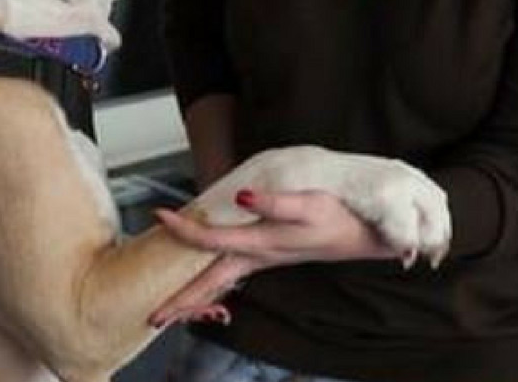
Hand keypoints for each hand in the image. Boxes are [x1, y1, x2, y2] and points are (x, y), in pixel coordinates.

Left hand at [148, 188, 396, 326]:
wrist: (363, 236)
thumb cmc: (337, 217)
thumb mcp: (308, 204)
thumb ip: (275, 202)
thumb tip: (243, 197)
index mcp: (260, 244)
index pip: (210, 240)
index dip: (183, 228)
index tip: (160, 214)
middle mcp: (257, 258)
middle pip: (210, 283)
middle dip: (182, 302)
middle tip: (154, 319)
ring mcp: (264, 260)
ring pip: (222, 284)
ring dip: (196, 298)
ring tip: (174, 311)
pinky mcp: (271, 256)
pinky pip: (234, 277)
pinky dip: (216, 286)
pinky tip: (212, 284)